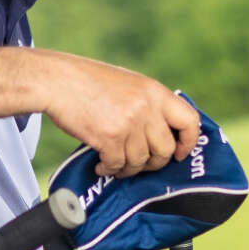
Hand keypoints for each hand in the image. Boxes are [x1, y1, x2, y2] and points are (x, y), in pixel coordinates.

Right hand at [38, 51, 200, 176]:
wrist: (58, 80)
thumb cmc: (89, 82)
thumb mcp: (130, 84)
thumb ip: (148, 104)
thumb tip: (161, 133)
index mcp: (155, 92)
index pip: (190, 121)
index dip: (188, 142)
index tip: (178, 153)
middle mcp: (147, 107)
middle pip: (165, 150)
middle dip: (153, 163)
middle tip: (139, 163)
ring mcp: (129, 123)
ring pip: (140, 162)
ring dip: (128, 168)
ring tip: (116, 162)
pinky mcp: (109, 137)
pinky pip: (117, 165)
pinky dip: (109, 169)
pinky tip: (102, 164)